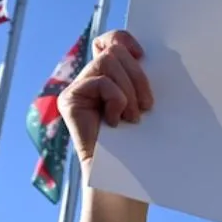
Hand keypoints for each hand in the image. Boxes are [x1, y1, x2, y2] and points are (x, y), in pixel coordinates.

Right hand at [61, 30, 154, 221]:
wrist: (125, 181)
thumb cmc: (143, 149)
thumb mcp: (148, 108)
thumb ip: (143, 82)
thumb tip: (150, 58)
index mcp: (112, 77)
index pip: (112, 40)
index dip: (125, 39)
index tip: (142, 54)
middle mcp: (92, 79)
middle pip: (114, 50)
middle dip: (138, 75)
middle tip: (147, 106)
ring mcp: (79, 89)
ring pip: (108, 61)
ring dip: (129, 89)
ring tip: (134, 118)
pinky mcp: (70, 100)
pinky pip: (100, 81)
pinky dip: (116, 99)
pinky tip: (117, 122)